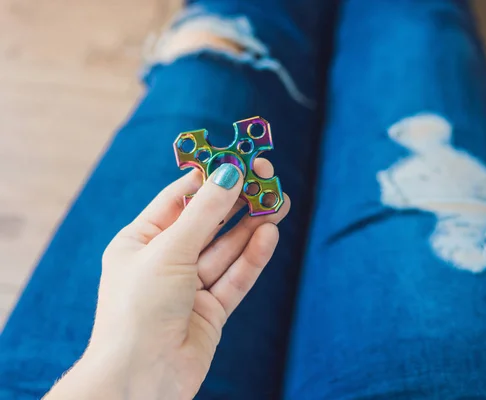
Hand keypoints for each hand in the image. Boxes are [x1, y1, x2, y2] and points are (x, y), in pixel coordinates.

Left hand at [44, 159, 289, 399]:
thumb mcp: (170, 250)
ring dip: (251, 226)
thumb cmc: (139, 308)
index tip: (237, 159)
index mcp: (140, 241)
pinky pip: (235, 277)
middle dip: (237, 201)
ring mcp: (189, 287)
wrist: (140, 380)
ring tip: (279, 202)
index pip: (179, 199)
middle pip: (208, 223)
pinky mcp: (211, 310)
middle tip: (267, 178)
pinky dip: (252, 257)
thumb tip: (230, 173)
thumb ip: (204, 213)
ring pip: (226, 249)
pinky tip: (269, 234)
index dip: (209, 178)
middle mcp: (165, 261)